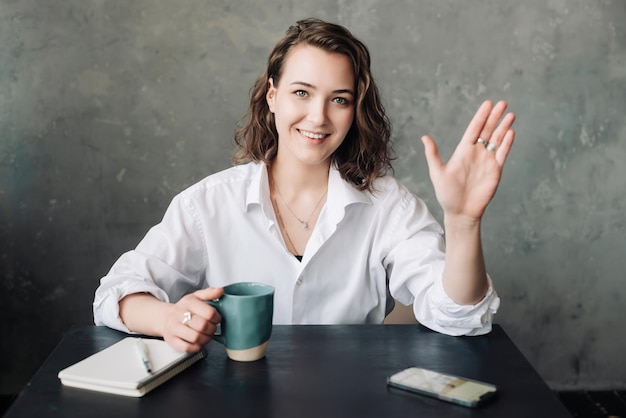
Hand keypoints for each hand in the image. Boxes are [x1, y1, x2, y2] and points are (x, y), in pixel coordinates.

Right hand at [162, 287, 223, 352]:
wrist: (166, 318)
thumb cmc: (184, 308)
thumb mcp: (196, 297)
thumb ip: (209, 293)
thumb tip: (220, 291)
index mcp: (187, 302)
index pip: (209, 312)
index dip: (217, 317)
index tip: (217, 318)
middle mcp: (178, 314)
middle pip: (202, 326)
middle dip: (212, 329)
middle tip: (212, 328)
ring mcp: (173, 328)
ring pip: (196, 338)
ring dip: (206, 338)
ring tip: (207, 335)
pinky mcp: (171, 340)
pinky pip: (188, 348)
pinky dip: (197, 346)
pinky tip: (199, 341)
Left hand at [421, 100, 514, 223]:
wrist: (460, 212)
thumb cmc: (446, 194)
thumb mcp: (437, 173)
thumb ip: (433, 155)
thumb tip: (424, 137)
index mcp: (463, 151)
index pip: (474, 129)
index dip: (481, 116)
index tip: (488, 103)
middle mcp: (476, 153)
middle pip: (488, 130)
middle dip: (495, 117)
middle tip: (502, 103)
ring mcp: (487, 161)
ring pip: (497, 140)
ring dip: (504, 127)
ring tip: (511, 114)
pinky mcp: (496, 171)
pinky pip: (503, 154)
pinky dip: (507, 144)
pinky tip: (511, 132)